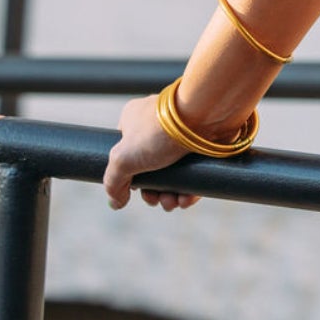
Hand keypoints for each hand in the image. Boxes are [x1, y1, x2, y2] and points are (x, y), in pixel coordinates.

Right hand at [103, 95, 200, 211]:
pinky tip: (186, 199)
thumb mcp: (123, 159)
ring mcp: (183, 135)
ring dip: (171, 194)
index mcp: (134, 120)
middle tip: (157, 200)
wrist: (206, 117)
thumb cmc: (161, 131)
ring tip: (173, 202)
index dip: (130, 176)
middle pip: (151, 168)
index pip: (126, 152)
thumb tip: (116, 202)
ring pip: (174, 173)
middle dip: (153, 191)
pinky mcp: (203, 145)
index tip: (137, 189)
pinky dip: (190, 188)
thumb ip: (113, 182)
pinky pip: (194, 172)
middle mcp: (158, 126)